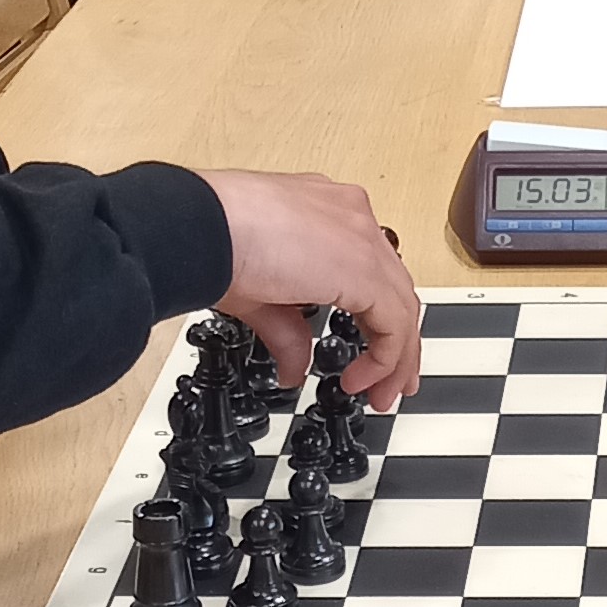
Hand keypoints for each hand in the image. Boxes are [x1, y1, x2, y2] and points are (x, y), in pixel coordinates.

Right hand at [206, 168, 423, 406]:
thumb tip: (295, 368)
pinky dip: (386, 357)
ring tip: (382, 393)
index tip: (373, 348)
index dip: (377, 313)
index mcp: (328, 213)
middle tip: (391, 380)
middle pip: (395, 287)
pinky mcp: (365, 267)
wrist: (202, 229)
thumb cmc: (216, 243)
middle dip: (397, 341)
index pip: (371, 268)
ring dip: (397, 357)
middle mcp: (353, 219)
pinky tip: (361, 379)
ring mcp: (362, 238)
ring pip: (403, 305)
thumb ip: (290, 332)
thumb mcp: (262, 295)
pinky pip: (396, 322)